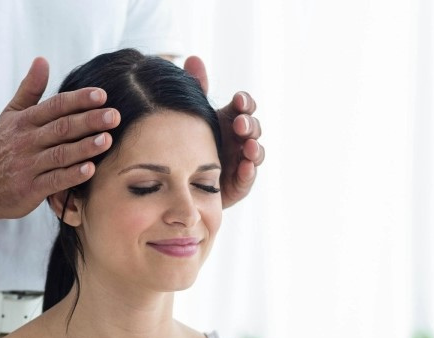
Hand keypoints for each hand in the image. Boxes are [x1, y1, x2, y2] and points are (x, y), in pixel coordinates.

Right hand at [0, 57, 119, 219]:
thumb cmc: (0, 149)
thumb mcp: (10, 116)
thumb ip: (29, 90)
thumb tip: (42, 60)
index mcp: (24, 121)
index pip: (55, 106)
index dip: (78, 100)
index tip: (101, 95)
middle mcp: (25, 141)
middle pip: (61, 128)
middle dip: (89, 121)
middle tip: (114, 116)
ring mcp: (27, 166)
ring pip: (60, 154)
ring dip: (85, 147)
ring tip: (107, 139)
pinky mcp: (29, 190)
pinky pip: (54, 181)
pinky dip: (72, 175)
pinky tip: (90, 170)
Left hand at [184, 56, 264, 208]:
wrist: (177, 180)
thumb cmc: (187, 144)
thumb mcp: (192, 116)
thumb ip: (196, 90)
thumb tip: (193, 58)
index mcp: (230, 120)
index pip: (244, 107)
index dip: (244, 103)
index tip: (237, 100)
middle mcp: (239, 140)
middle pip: (253, 128)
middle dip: (249, 125)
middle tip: (239, 125)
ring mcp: (241, 161)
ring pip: (256, 152)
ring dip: (255, 148)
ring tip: (248, 147)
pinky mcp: (239, 183)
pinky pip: (247, 177)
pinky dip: (249, 171)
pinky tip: (246, 166)